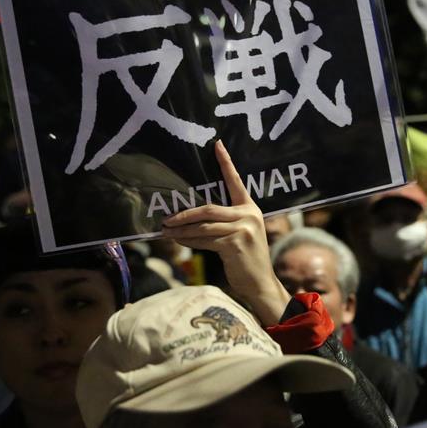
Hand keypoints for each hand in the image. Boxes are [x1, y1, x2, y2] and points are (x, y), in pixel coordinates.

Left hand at [162, 140, 290, 324]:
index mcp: (250, 208)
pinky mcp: (234, 243)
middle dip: (184, 214)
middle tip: (166, 218)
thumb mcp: (240, 235)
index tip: (216, 145)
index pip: (236, 181)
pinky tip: (179, 241)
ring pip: (203, 226)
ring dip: (182, 230)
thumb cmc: (246, 259)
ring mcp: (243, 229)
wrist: (260, 283)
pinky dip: (189, 241)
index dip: (226, 162)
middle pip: (208, 208)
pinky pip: (205, 240)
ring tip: (166, 232)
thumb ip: (224, 223)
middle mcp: (248, 215)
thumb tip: (191, 219)